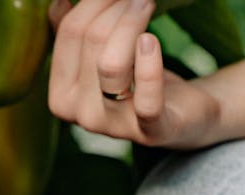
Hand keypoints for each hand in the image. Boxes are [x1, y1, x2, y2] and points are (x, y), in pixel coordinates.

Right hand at [47, 0, 222, 147]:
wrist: (185, 114)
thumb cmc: (140, 80)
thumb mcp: (105, 55)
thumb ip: (77, 34)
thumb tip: (60, 2)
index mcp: (62, 96)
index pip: (70, 34)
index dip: (94, 1)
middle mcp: (81, 115)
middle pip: (92, 43)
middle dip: (117, 7)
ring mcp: (114, 128)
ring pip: (111, 65)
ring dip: (132, 24)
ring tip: (147, 4)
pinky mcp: (153, 131)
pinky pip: (146, 100)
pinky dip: (149, 66)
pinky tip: (151, 42)